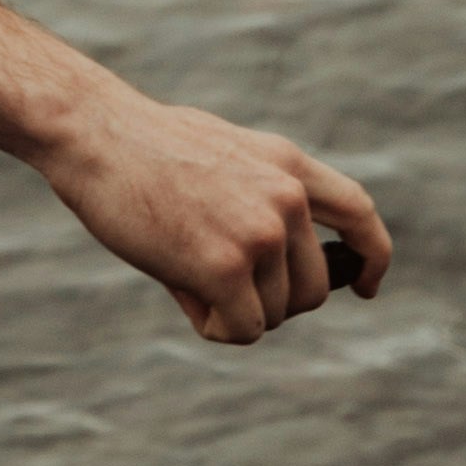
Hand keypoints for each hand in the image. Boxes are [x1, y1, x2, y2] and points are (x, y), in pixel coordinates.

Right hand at [29, 76, 390, 344]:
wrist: (94, 135)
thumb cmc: (142, 151)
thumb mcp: (224, 159)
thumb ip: (264, 198)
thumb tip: (281, 271)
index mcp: (289, 164)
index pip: (358, 212)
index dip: (371, 255)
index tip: (367, 285)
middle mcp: (287, 196)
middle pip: (314, 290)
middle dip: (273, 304)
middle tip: (220, 288)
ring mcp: (260, 231)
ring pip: (275, 314)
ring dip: (233, 311)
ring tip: (183, 269)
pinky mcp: (225, 266)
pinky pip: (244, 329)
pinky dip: (215, 326)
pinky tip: (182, 292)